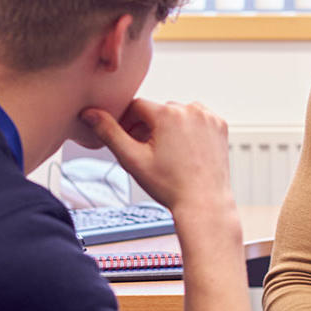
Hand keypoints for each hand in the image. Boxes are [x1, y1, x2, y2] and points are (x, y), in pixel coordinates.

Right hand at [80, 99, 233, 215]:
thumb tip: (89, 113)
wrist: (204, 203)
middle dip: (148, 126)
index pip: (137, 107)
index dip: (127, 123)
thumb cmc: (170, 186)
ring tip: (166, 153)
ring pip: (178, 114)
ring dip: (169, 126)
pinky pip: (197, 120)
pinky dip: (189, 129)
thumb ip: (109, 133)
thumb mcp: (132, 159)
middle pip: (158, 111)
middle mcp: (191, 109)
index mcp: (169, 113)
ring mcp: (209, 117)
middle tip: (145, 151)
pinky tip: (184, 150)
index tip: (127, 140)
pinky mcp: (220, 126)